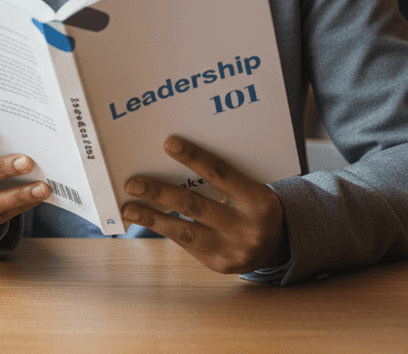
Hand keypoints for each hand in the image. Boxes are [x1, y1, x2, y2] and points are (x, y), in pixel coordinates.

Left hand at [121, 136, 287, 274]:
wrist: (278, 243)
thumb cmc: (252, 204)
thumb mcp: (249, 187)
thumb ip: (220, 177)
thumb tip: (173, 156)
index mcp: (257, 199)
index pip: (221, 173)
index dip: (193, 157)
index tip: (167, 143)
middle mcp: (247, 227)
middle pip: (196, 205)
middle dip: (160, 193)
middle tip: (132, 183)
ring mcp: (234, 250)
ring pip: (186, 232)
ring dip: (153, 219)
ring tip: (129, 209)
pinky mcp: (220, 265)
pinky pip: (187, 245)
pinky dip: (165, 230)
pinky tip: (147, 219)